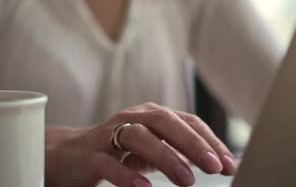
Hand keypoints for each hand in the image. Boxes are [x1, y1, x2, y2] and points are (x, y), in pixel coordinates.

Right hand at [45, 102, 236, 186]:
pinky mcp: (90, 155)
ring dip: (166, 157)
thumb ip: (176, 150)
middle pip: (165, 122)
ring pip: (139, 138)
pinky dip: (127, 176)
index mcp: (150, 115)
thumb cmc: (115, 150)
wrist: (66, 155)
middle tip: (215, 167)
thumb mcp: (150, 148)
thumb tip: (215, 161)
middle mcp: (131, 119)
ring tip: (188, 181)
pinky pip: (108, 163)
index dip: (210, 140)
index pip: (186, 121)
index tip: (229, 163)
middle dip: (193, 143)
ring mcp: (108, 135)